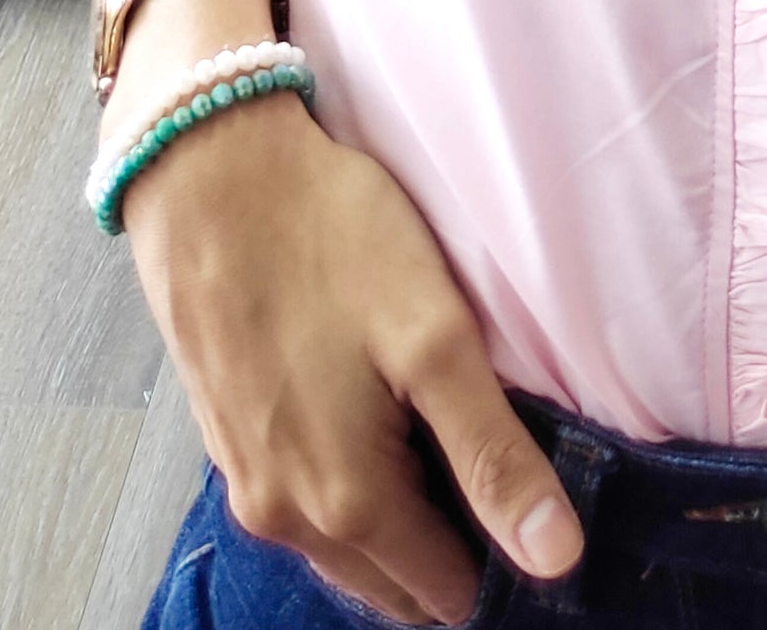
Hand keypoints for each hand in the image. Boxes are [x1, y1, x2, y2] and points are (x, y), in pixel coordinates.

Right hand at [122, 86, 584, 624]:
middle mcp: (286, 518)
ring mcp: (248, 481)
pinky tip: (380, 412)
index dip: (501, 553)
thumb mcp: (435, 338)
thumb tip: (556, 557)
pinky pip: (305, 500)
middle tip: (500, 456)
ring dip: (401, 513)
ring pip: (347, 544)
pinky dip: (350, 482)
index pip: (446, 591)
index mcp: (347, 504)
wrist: (209, 177)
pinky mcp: (228, 439)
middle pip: (394, 577)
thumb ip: (493, 454)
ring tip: (449, 430)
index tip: (538, 493)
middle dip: (452, 542)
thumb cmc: (331, 241)